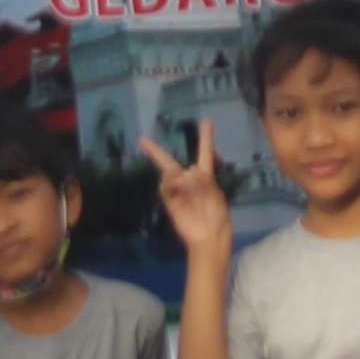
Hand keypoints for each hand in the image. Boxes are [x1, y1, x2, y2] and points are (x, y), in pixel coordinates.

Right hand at [153, 118, 234, 256]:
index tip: (207, 120)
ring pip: (169, 174)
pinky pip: (165, 188)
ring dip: (176, 175)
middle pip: (170, 163)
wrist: (210, 237)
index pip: (205, 153)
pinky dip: (169, 183)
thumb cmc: (217, 216)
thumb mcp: (215, 195)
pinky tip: (177, 183)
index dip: (206, 137)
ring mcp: (178, 192)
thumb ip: (203, 181)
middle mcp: (189, 182)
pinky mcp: (170, 203)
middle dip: (156, 152)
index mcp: (205, 177)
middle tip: (142, 140)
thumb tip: (188, 172)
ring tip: (187, 182)